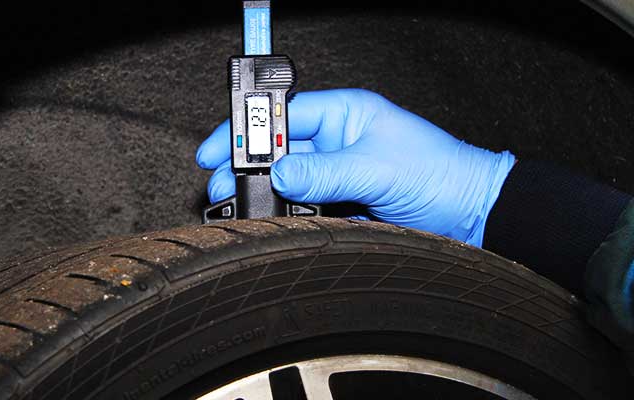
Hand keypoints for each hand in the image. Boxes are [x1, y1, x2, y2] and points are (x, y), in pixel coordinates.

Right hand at [196, 89, 514, 246]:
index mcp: (346, 113)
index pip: (283, 114)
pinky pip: (304, 206)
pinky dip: (287, 214)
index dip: (247, 130)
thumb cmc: (440, 175)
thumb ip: (326, 172)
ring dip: (265, 193)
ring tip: (240, 207)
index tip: (217, 148)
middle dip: (246, 166)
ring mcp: (338, 173)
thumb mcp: (377, 168)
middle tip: (219, 185)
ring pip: (288, 181)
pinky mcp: (342, 203)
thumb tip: (279, 175)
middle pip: (278, 150)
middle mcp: (338, 140)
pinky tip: (273, 220)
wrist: (470, 215)